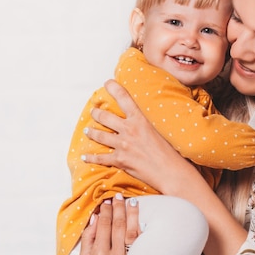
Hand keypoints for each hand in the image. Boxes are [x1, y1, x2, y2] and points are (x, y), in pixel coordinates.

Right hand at [79, 193, 140, 254]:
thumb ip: (88, 237)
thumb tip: (95, 217)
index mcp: (99, 253)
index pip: (104, 225)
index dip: (106, 211)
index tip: (106, 201)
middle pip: (118, 225)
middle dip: (118, 207)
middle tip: (118, 196)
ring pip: (131, 230)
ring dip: (131, 213)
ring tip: (131, 201)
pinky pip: (139, 240)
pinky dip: (138, 226)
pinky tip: (139, 217)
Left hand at [82, 79, 197, 193]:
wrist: (169, 171)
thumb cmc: (170, 153)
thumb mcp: (159, 131)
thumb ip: (146, 125)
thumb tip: (141, 121)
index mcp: (140, 120)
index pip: (124, 98)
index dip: (114, 88)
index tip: (107, 83)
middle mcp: (129, 130)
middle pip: (105, 117)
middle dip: (96, 113)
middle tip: (94, 110)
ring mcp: (123, 145)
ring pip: (100, 135)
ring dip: (91, 132)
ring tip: (87, 130)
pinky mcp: (120, 160)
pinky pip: (100, 158)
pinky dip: (90, 158)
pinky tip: (85, 157)